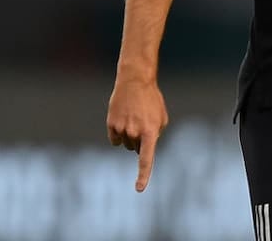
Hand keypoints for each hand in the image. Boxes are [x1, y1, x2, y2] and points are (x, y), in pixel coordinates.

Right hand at [107, 75, 168, 191]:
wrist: (135, 82)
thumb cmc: (151, 100)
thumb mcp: (161, 117)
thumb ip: (155, 135)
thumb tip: (143, 150)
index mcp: (151, 132)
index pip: (146, 159)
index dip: (143, 175)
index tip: (139, 189)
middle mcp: (135, 133)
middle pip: (136, 150)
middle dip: (140, 141)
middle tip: (143, 122)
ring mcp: (122, 130)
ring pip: (126, 145)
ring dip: (130, 136)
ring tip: (134, 118)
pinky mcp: (111, 126)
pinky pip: (115, 140)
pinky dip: (118, 135)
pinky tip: (123, 120)